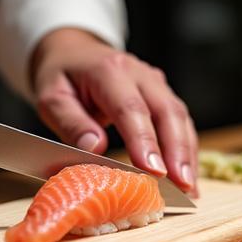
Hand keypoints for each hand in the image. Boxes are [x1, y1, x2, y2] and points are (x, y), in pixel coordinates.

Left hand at [31, 28, 198, 194]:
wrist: (74, 52)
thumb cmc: (61, 77)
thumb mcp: (52, 98)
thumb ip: (71, 123)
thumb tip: (95, 148)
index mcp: (109, 71)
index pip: (131, 108)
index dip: (145, 141)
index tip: (154, 171)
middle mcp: (139, 73)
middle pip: (166, 112)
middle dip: (177, 152)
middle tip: (181, 186)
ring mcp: (156, 83)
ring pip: (180, 117)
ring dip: (187, 155)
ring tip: (189, 189)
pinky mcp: (163, 95)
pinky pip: (181, 122)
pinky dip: (186, 150)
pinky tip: (187, 176)